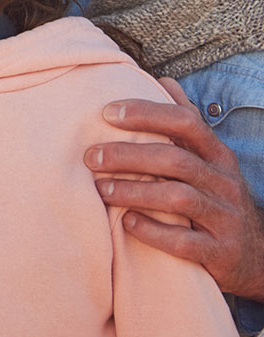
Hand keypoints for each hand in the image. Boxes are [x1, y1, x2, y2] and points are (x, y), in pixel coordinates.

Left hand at [87, 76, 263, 300]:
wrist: (258, 256)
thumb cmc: (217, 198)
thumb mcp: (209, 160)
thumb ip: (186, 123)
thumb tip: (164, 80)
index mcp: (218, 156)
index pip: (186, 122)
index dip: (147, 113)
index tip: (107, 112)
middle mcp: (225, 183)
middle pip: (175, 160)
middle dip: (128, 155)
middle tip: (90, 156)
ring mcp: (225, 219)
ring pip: (179, 198)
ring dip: (134, 191)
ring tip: (100, 188)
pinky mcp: (220, 253)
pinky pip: (185, 242)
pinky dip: (153, 231)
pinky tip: (127, 223)